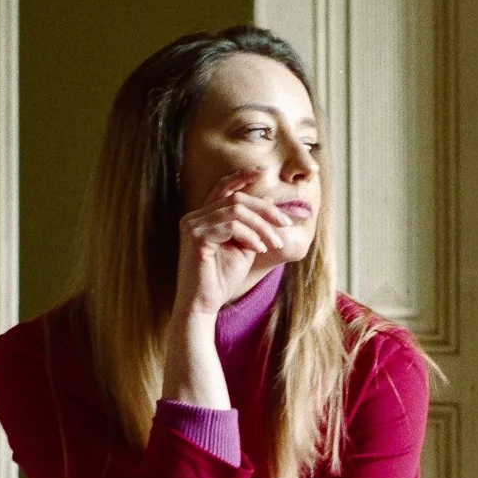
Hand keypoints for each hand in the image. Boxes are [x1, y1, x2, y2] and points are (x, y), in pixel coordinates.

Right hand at [174, 170, 296, 319]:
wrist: (204, 306)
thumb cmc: (221, 280)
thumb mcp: (243, 246)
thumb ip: (252, 225)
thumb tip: (267, 199)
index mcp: (203, 217)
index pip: (222, 188)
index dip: (242, 176)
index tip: (263, 171)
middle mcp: (193, 217)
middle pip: (236, 198)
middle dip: (265, 210)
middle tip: (285, 223)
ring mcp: (192, 225)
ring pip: (236, 210)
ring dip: (262, 226)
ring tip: (274, 242)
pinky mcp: (195, 237)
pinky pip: (231, 225)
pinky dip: (250, 235)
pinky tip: (259, 249)